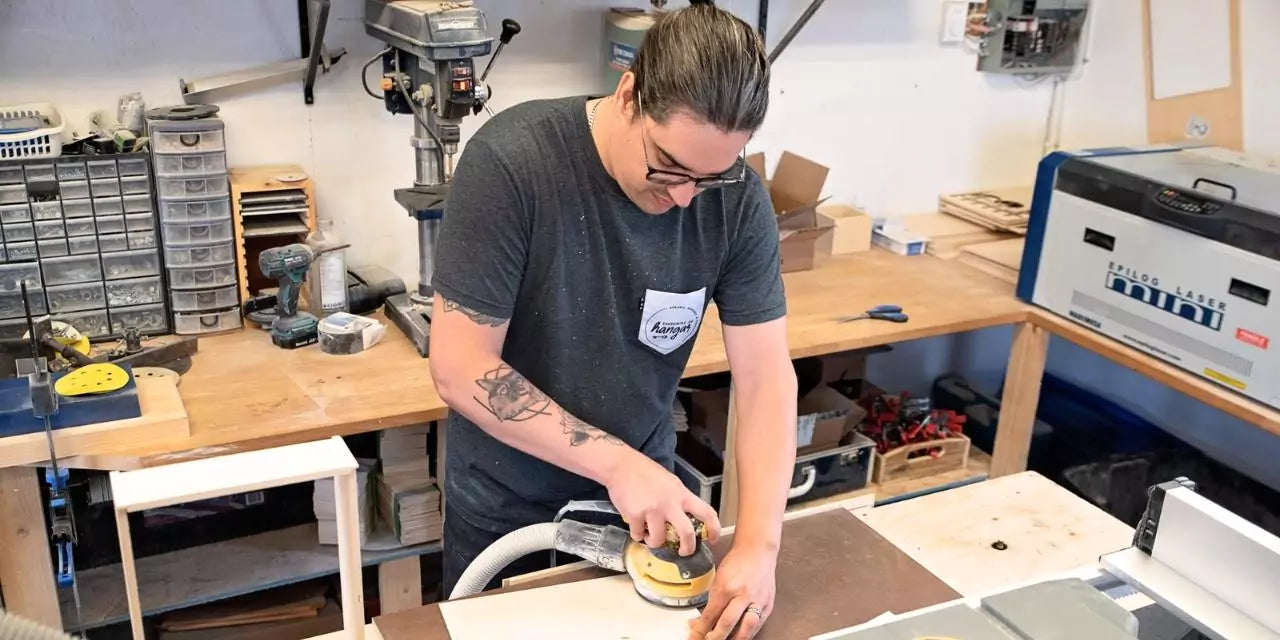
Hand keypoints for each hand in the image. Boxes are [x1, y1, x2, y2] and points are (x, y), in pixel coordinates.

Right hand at [604, 450, 720, 554]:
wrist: (621, 466)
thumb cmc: (646, 472)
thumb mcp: (671, 482)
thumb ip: (679, 499)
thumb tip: (685, 516)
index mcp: (681, 494)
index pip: (706, 512)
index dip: (714, 529)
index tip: (713, 539)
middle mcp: (670, 503)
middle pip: (687, 533)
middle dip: (687, 548)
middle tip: (683, 552)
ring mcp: (653, 510)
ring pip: (659, 539)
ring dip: (654, 543)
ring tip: (650, 538)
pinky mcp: (636, 515)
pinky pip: (638, 535)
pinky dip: (637, 535)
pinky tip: (636, 527)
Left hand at [688, 543, 777, 639]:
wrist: (758, 551)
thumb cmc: (738, 561)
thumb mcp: (719, 579)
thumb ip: (712, 602)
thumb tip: (700, 621)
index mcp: (727, 587)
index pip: (710, 615)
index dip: (700, 630)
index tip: (694, 637)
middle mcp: (743, 595)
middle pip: (727, 625)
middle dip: (715, 638)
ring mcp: (758, 601)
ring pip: (746, 630)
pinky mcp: (768, 605)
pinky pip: (757, 626)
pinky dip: (747, 633)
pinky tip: (739, 636)